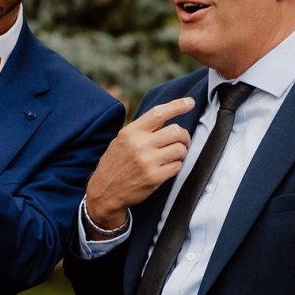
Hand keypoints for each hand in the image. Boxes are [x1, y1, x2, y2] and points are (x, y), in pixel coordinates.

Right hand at [83, 97, 196, 227]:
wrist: (105, 192)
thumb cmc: (115, 164)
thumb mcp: (122, 141)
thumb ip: (141, 130)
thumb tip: (166, 118)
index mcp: (131, 132)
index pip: (159, 113)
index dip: (177, 105)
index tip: (190, 102)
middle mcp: (140, 144)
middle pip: (176, 131)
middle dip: (184, 136)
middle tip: (183, 140)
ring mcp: (148, 161)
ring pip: (180, 149)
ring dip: (181, 152)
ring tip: (174, 155)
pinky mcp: (155, 177)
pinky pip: (177, 166)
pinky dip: (176, 166)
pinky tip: (167, 167)